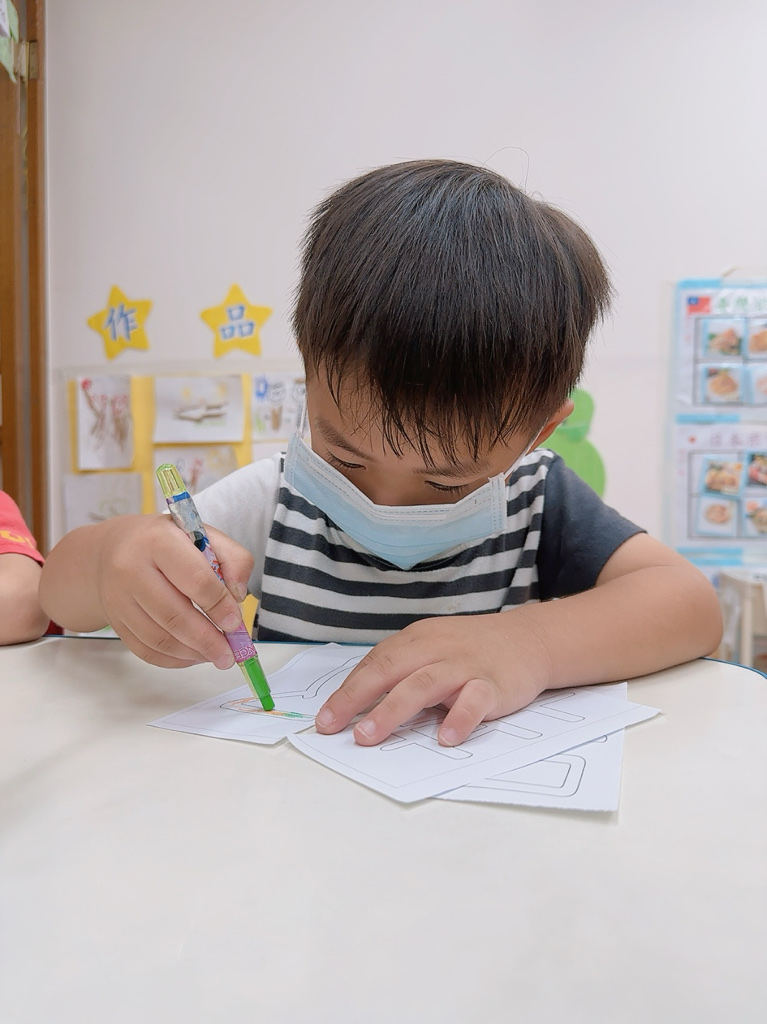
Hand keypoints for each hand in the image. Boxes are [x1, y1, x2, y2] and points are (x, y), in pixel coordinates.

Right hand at [94, 514, 253, 668]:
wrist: (113, 547)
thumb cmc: (166, 540)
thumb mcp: (204, 534)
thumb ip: (234, 559)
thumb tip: (237, 596)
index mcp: (159, 541)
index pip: (195, 580)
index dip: (219, 606)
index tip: (235, 622)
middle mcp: (131, 569)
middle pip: (174, 616)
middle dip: (207, 641)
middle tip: (229, 654)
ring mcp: (118, 598)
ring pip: (158, 638)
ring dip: (192, 653)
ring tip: (215, 656)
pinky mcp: (114, 620)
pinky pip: (144, 650)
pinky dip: (172, 660)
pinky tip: (192, 656)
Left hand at [315, 610, 553, 745]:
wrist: (529, 640)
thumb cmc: (471, 650)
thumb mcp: (433, 649)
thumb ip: (403, 672)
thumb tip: (361, 705)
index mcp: (416, 641)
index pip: (375, 664)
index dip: (348, 691)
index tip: (324, 719)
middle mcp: (436, 649)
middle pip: (391, 670)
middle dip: (357, 698)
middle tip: (333, 726)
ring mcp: (465, 666)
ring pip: (424, 684)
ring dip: (393, 710)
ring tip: (369, 735)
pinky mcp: (494, 684)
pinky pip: (474, 701)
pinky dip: (460, 719)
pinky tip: (445, 739)